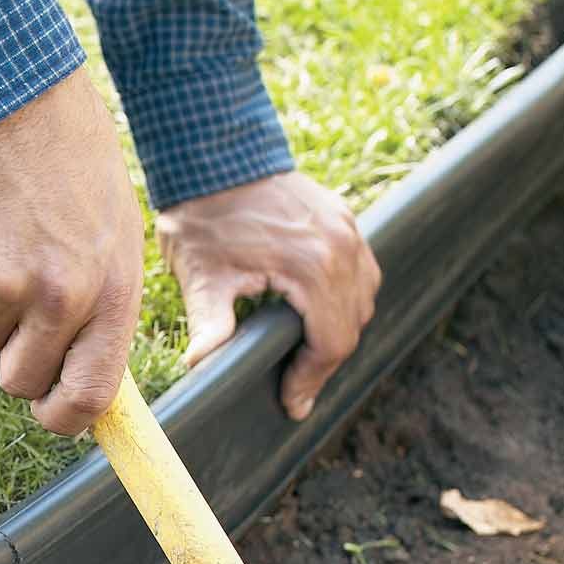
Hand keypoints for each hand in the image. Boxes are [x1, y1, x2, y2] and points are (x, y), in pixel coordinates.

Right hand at [0, 68, 144, 435]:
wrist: (10, 99)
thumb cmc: (74, 168)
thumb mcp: (113, 238)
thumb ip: (101, 310)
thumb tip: (81, 378)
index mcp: (108, 292)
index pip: (88, 395)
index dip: (65, 419)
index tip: (54, 414)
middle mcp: (57, 298)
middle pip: (22, 384)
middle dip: (19, 366)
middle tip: (26, 323)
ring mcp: (2, 285)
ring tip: (12, 246)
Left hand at [155, 172, 381, 419]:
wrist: (214, 158)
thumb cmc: (203, 218)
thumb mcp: (201, 277)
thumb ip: (209, 325)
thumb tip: (200, 367)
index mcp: (314, 267)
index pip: (331, 343)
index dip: (311, 380)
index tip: (292, 405)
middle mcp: (343, 248)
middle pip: (351, 326)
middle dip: (324, 364)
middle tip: (295, 390)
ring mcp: (349, 230)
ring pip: (362, 300)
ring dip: (338, 333)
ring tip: (304, 360)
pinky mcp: (345, 219)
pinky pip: (361, 272)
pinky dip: (345, 301)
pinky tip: (316, 319)